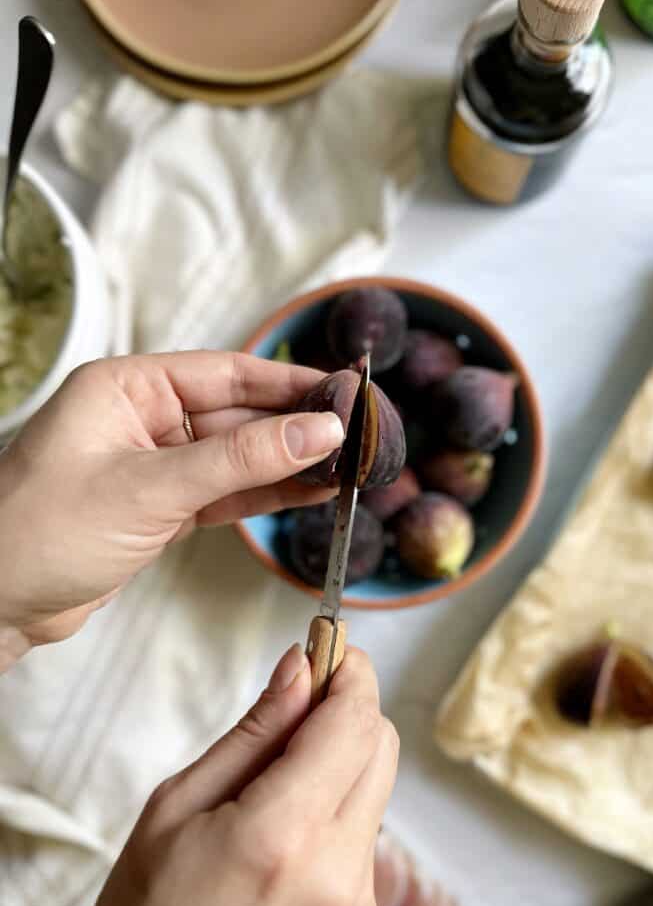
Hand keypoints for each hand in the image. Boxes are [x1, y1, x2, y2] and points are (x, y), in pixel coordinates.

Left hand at [0, 352, 342, 664]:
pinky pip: (224, 493)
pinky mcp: (159, 509)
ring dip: (288, 464)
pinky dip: (263, 495)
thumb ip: (240, 460)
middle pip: (238, 415)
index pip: (227, 373)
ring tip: (347, 468)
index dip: (290, 382)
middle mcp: (142, 418)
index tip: (345, 392)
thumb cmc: (40, 532)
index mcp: (128, 388)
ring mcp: (153, 465)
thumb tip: (319, 431)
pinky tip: (307, 493)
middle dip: (297, 428)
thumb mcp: (151, 488)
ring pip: (236, 458)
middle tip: (359, 437)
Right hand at [75, 645, 398, 905]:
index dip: (350, 670)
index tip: (330, 643)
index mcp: (282, 836)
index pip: (353, 722)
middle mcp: (336, 870)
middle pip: (381, 745)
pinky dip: (339, 798)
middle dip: (349, 705)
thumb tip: (300, 668)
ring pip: (378, 783)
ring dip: (344, 752)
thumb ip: (254, 731)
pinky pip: (365, 827)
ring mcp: (355, 900)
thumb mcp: (178, 806)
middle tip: (303, 691)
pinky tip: (288, 813)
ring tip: (279, 766)